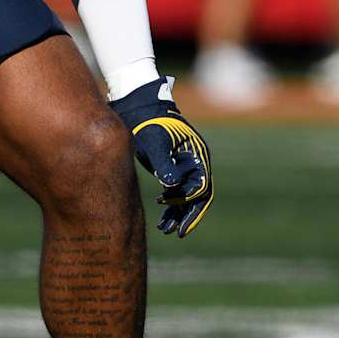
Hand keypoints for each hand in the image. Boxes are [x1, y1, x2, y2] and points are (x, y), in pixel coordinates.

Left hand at [110, 76, 213, 237]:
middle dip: (189, 214)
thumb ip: (164, 164)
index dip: (187, 201)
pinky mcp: (172, 167)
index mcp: (196, 154)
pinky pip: (178, 190)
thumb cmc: (146, 122)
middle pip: (199, 194)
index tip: (170, 208)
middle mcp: (195, 160)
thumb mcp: (155, 142)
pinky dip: (172, 203)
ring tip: (166, 229)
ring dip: (179, 212)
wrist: (138, 105)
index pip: (200, 185)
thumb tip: (172, 186)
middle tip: (178, 232)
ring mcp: (185, 164)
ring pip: (188, 195)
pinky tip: (162, 216)